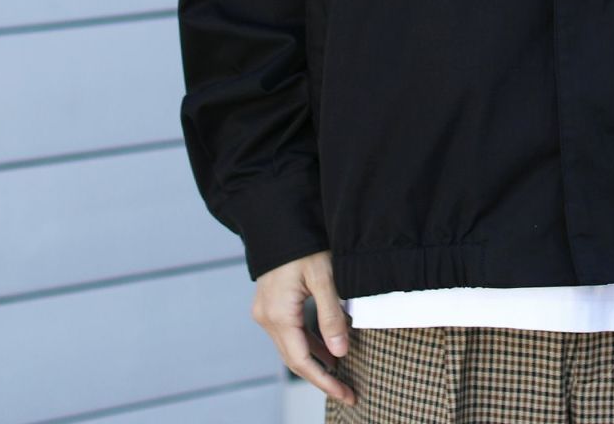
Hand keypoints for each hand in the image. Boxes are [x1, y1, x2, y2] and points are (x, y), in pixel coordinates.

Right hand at [250, 249, 355, 406]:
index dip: (325, 382)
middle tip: (348, 389)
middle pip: (294, 359)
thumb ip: (331, 315)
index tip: (347, 394)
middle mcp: (267, 317)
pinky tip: (325, 348)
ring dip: (314, 361)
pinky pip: (288, 333)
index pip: (302, 362)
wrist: (280, 218)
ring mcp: (265, 311)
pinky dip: (307, 343)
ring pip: (290, 347)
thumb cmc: (304, 243)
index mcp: (279, 315)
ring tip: (340, 372)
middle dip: (321, 377)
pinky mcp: (269, 304)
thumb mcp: (324, 277)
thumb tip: (340, 353)